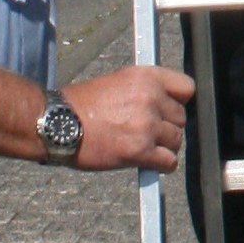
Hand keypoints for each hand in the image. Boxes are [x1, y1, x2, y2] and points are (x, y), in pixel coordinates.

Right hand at [67, 63, 191, 170]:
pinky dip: (162, 166)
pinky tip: (148, 163)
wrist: (57, 122)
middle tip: (149, 133)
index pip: (187, 87)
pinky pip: (169, 162)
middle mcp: (150, 98)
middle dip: (167, 127)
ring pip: (176, 141)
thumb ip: (144, 89)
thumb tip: (163, 104)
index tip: (169, 109)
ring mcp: (147, 125)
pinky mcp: (140, 150)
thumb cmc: (80, 105)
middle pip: (181, 118)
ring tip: (145, 147)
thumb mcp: (117, 81)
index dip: (179, 101)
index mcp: (146, 77)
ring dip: (164, 147)